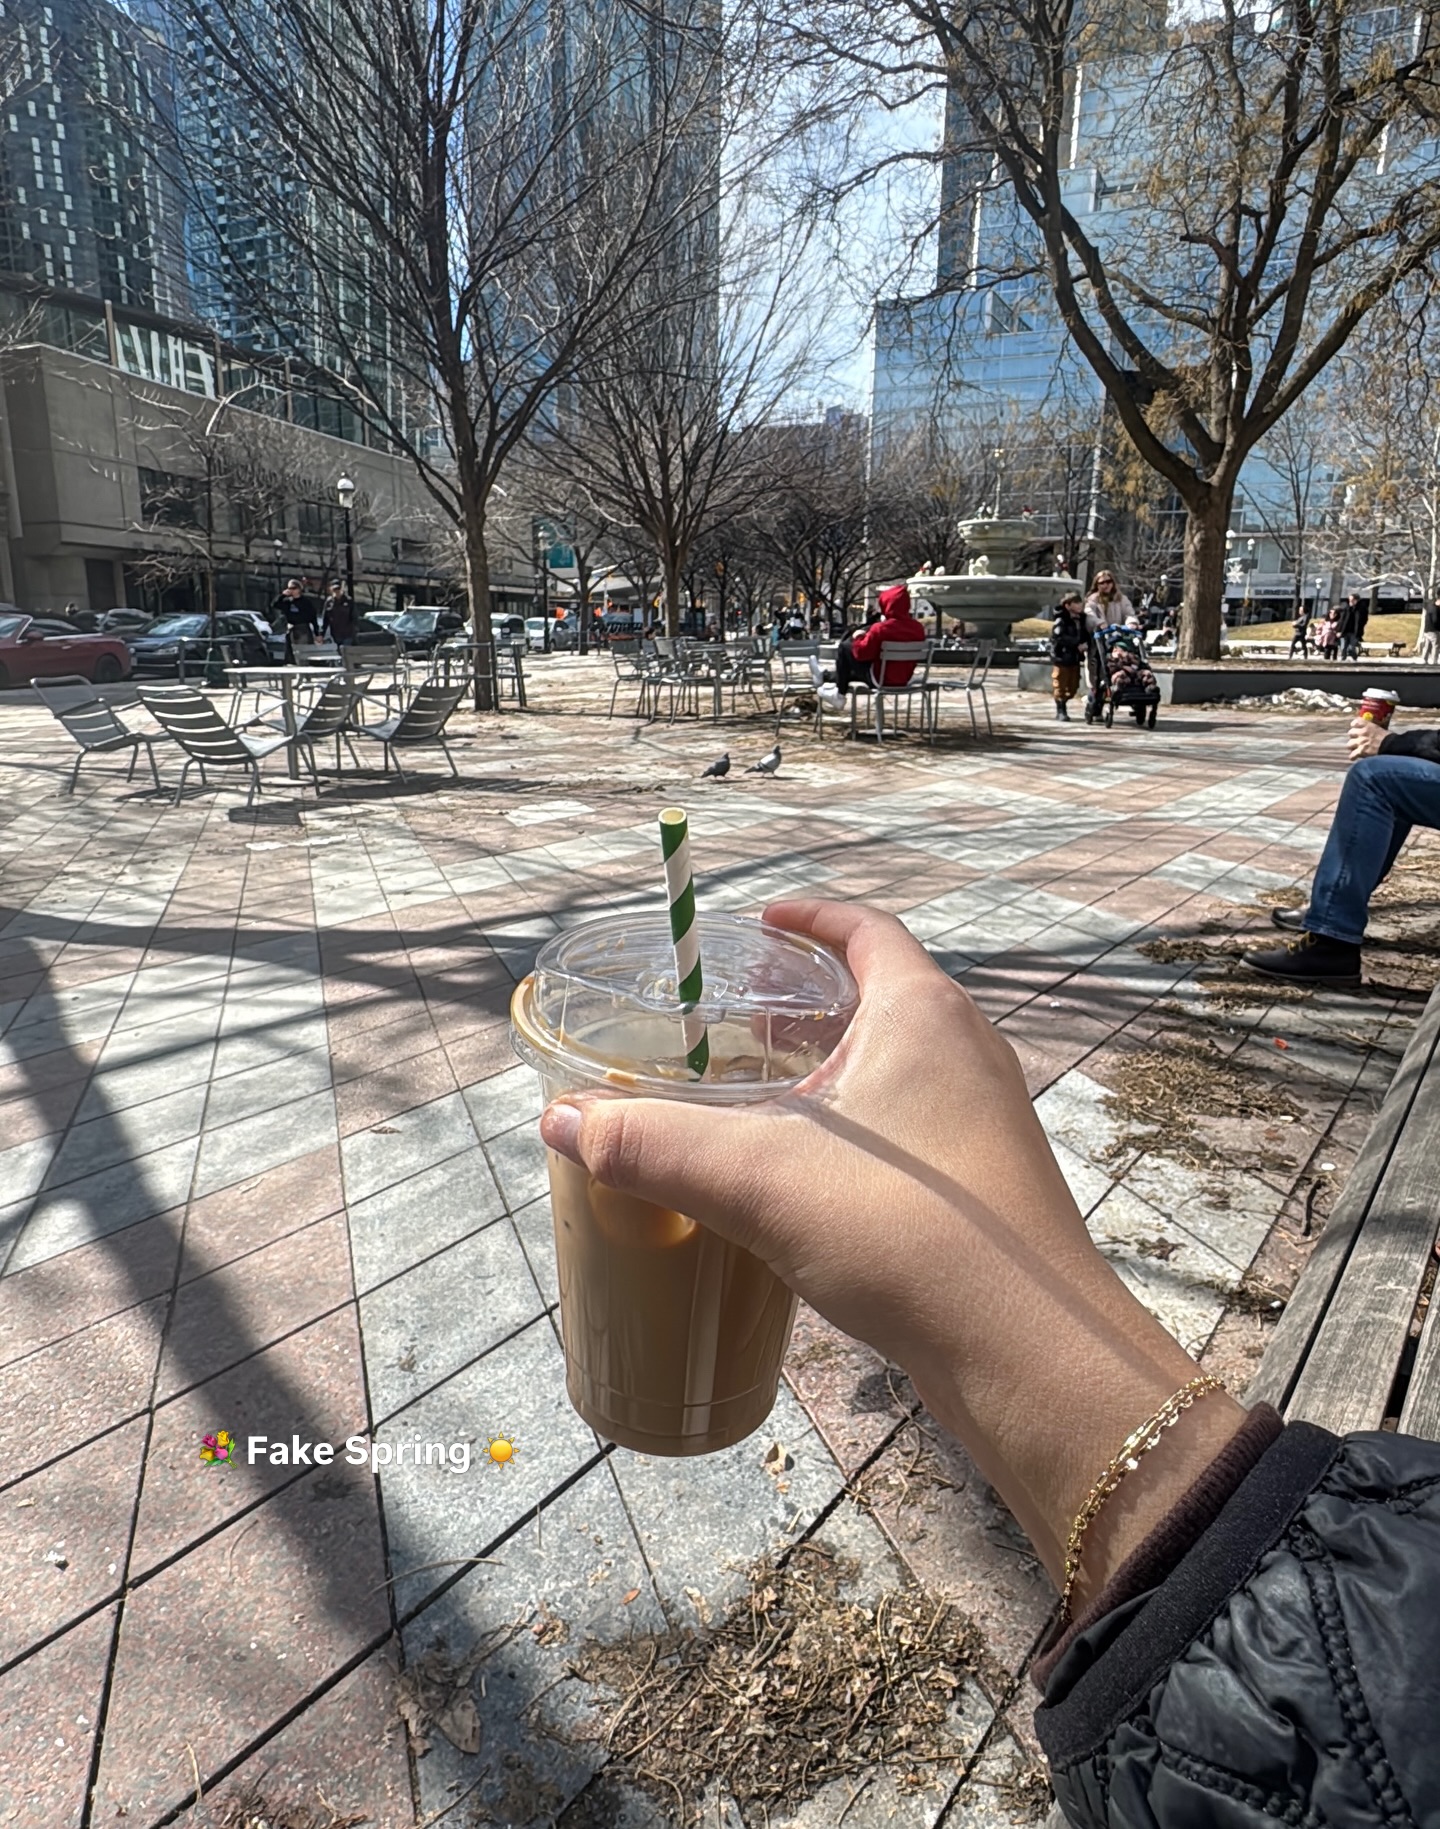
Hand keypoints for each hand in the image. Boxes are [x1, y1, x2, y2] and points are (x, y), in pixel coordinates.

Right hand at [540, 901, 1243, 1603]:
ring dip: (829, 1071)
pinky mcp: (987, 1185)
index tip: (757, 924)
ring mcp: (985, 1122)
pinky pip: (912, 1128)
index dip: (809, 919)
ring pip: (896, 1068)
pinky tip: (806, 1182)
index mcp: (924, 1013)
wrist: (1028, 1352)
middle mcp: (967, 1051)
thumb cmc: (906, 1232)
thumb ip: (652, 1144)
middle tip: (733, 1023)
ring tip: (756, 1100)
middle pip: (880, 995)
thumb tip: (558, 1121)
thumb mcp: (757, 1177)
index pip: (866, 930)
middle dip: (804, 1004)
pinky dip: (856, 1128)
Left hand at [1347, 717, 1385, 759]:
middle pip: (1350, 733)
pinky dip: (1353, 757)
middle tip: (1358, 739)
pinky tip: (1355, 757)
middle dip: (1353, 736)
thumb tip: (1369, 730)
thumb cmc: (1389, 738)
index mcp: (1368, 726)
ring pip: (1349, 744)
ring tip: (1356, 748)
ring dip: (1352, 747)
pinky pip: (1352, 755)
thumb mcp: (1380, 728)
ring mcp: (1360, 743)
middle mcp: (1362, 733)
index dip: (1354, 725)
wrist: (1392, 746)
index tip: (1356, 727)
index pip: (1355, 722)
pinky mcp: (1361, 752)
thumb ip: (1372, 728)